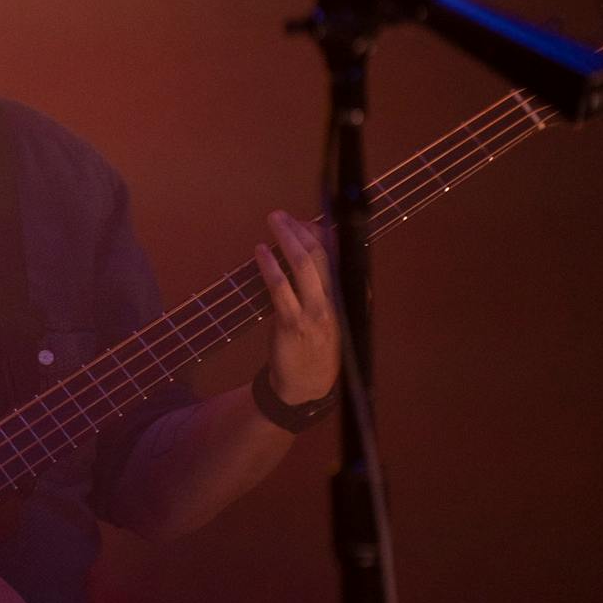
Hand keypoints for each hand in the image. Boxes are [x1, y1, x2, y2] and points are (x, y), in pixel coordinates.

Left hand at [255, 210, 338, 403]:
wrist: (305, 388)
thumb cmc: (313, 349)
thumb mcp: (324, 318)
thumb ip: (318, 290)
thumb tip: (303, 257)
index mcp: (341, 300)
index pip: (335, 258)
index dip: (319, 234)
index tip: (303, 220)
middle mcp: (332, 302)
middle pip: (320, 256)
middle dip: (300, 230)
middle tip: (280, 215)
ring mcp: (314, 313)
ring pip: (304, 266)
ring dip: (287, 239)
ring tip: (273, 221)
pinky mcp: (292, 323)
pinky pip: (281, 288)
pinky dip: (270, 266)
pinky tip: (261, 251)